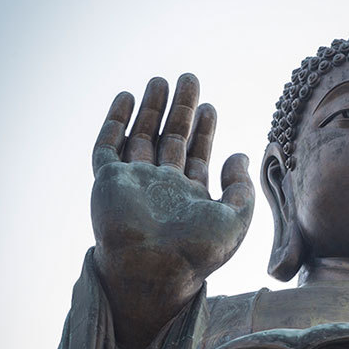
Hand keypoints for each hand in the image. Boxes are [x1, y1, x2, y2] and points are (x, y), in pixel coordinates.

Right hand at [91, 74, 254, 348]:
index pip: (196, 156)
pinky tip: (126, 98)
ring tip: (160, 80)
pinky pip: (107, 147)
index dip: (204, 130)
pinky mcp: (108, 182)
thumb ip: (241, 187)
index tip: (210, 107)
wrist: (154, 270)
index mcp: (190, 198)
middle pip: (170, 140)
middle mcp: (161, 188)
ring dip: (150, 109)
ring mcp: (133, 184)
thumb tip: (240, 155)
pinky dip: (115, 122)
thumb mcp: (236, 219)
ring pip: (140, 137)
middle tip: (189, 78)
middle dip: (180, 110)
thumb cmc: (197, 252)